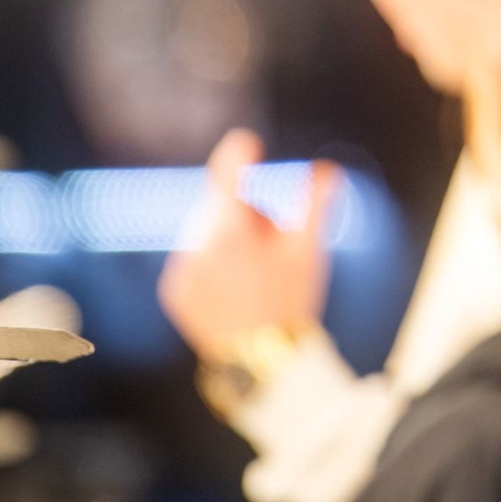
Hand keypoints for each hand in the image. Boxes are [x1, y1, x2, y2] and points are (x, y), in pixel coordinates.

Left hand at [158, 130, 338, 362]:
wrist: (262, 361)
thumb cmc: (292, 301)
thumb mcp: (309, 251)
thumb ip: (314, 204)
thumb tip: (326, 168)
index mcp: (232, 236)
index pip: (229, 180)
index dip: (237, 156)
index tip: (245, 141)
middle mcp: (198, 249)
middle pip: (224, 208)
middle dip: (248, 213)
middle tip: (274, 244)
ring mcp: (183, 271)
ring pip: (208, 233)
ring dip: (230, 237)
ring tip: (255, 272)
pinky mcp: (174, 290)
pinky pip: (195, 258)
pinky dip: (213, 260)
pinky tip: (235, 285)